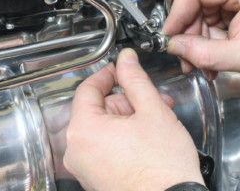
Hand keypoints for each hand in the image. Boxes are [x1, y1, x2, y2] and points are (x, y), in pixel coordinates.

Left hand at [64, 48, 203, 190]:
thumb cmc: (162, 169)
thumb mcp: (152, 111)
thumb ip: (135, 79)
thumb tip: (126, 60)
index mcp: (83, 130)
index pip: (88, 89)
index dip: (108, 75)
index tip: (120, 69)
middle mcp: (77, 151)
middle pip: (98, 110)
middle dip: (127, 102)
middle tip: (152, 100)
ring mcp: (85, 168)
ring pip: (104, 130)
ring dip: (129, 120)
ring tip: (156, 121)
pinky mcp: (96, 180)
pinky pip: (105, 149)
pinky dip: (124, 139)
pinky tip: (147, 139)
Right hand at [163, 0, 239, 82]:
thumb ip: (204, 53)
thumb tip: (175, 47)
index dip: (177, 15)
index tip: (169, 36)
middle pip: (196, 2)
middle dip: (190, 33)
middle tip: (187, 57)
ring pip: (202, 12)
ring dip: (200, 39)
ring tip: (204, 63)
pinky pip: (213, 16)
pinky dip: (210, 38)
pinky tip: (214, 56)